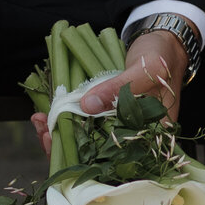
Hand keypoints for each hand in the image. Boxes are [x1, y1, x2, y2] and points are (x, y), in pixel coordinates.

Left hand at [30, 28, 187, 156]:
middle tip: (44, 134)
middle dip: (68, 149)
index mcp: (151, 136)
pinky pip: (85, 120)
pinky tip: (46, 112)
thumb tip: (87, 105)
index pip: (120, 162)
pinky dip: (66, 118)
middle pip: (99, 155)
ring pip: (89, 140)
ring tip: (40, 122)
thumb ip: (118, 88)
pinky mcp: (108, 111)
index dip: (89, 163)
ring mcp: (120, 123)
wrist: (164, 41)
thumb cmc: (162, 57)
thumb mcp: (145, 69)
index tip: (62, 151)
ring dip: (62, 133)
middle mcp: (135, 135)